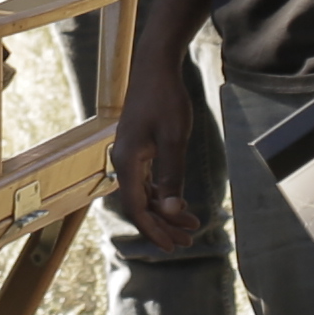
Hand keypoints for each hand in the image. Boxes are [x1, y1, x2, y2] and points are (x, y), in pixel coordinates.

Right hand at [115, 59, 203, 251]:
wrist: (156, 68)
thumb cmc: (165, 99)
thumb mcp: (173, 139)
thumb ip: (172, 176)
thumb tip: (170, 209)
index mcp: (127, 162)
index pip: (136, 208)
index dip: (154, 230)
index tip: (172, 246)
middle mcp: (123, 162)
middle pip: (140, 206)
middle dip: (163, 226)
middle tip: (187, 241)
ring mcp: (130, 156)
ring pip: (145, 195)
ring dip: (165, 212)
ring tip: (190, 225)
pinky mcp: (138, 149)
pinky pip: (147, 182)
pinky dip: (162, 195)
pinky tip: (178, 203)